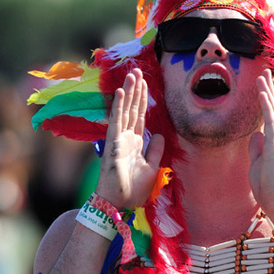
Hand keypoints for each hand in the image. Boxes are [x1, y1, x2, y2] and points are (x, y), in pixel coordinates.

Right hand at [96, 70, 164, 209]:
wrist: (119, 203)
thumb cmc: (133, 190)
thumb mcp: (151, 168)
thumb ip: (155, 151)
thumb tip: (160, 135)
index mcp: (136, 143)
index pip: (140, 116)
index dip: (142, 100)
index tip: (145, 84)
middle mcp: (126, 137)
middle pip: (132, 109)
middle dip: (136, 90)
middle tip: (137, 71)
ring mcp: (119, 139)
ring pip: (125, 110)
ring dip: (128, 92)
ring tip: (131, 75)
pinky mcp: (113, 143)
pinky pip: (116, 120)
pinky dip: (118, 106)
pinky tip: (120, 92)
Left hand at [248, 70, 273, 221]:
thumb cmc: (268, 188)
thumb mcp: (256, 165)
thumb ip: (256, 150)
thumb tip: (254, 134)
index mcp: (270, 143)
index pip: (268, 118)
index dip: (267, 102)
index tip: (265, 88)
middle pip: (271, 109)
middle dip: (269, 90)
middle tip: (266, 72)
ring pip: (271, 111)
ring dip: (267, 92)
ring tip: (263, 75)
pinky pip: (270, 121)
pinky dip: (267, 106)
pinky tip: (263, 93)